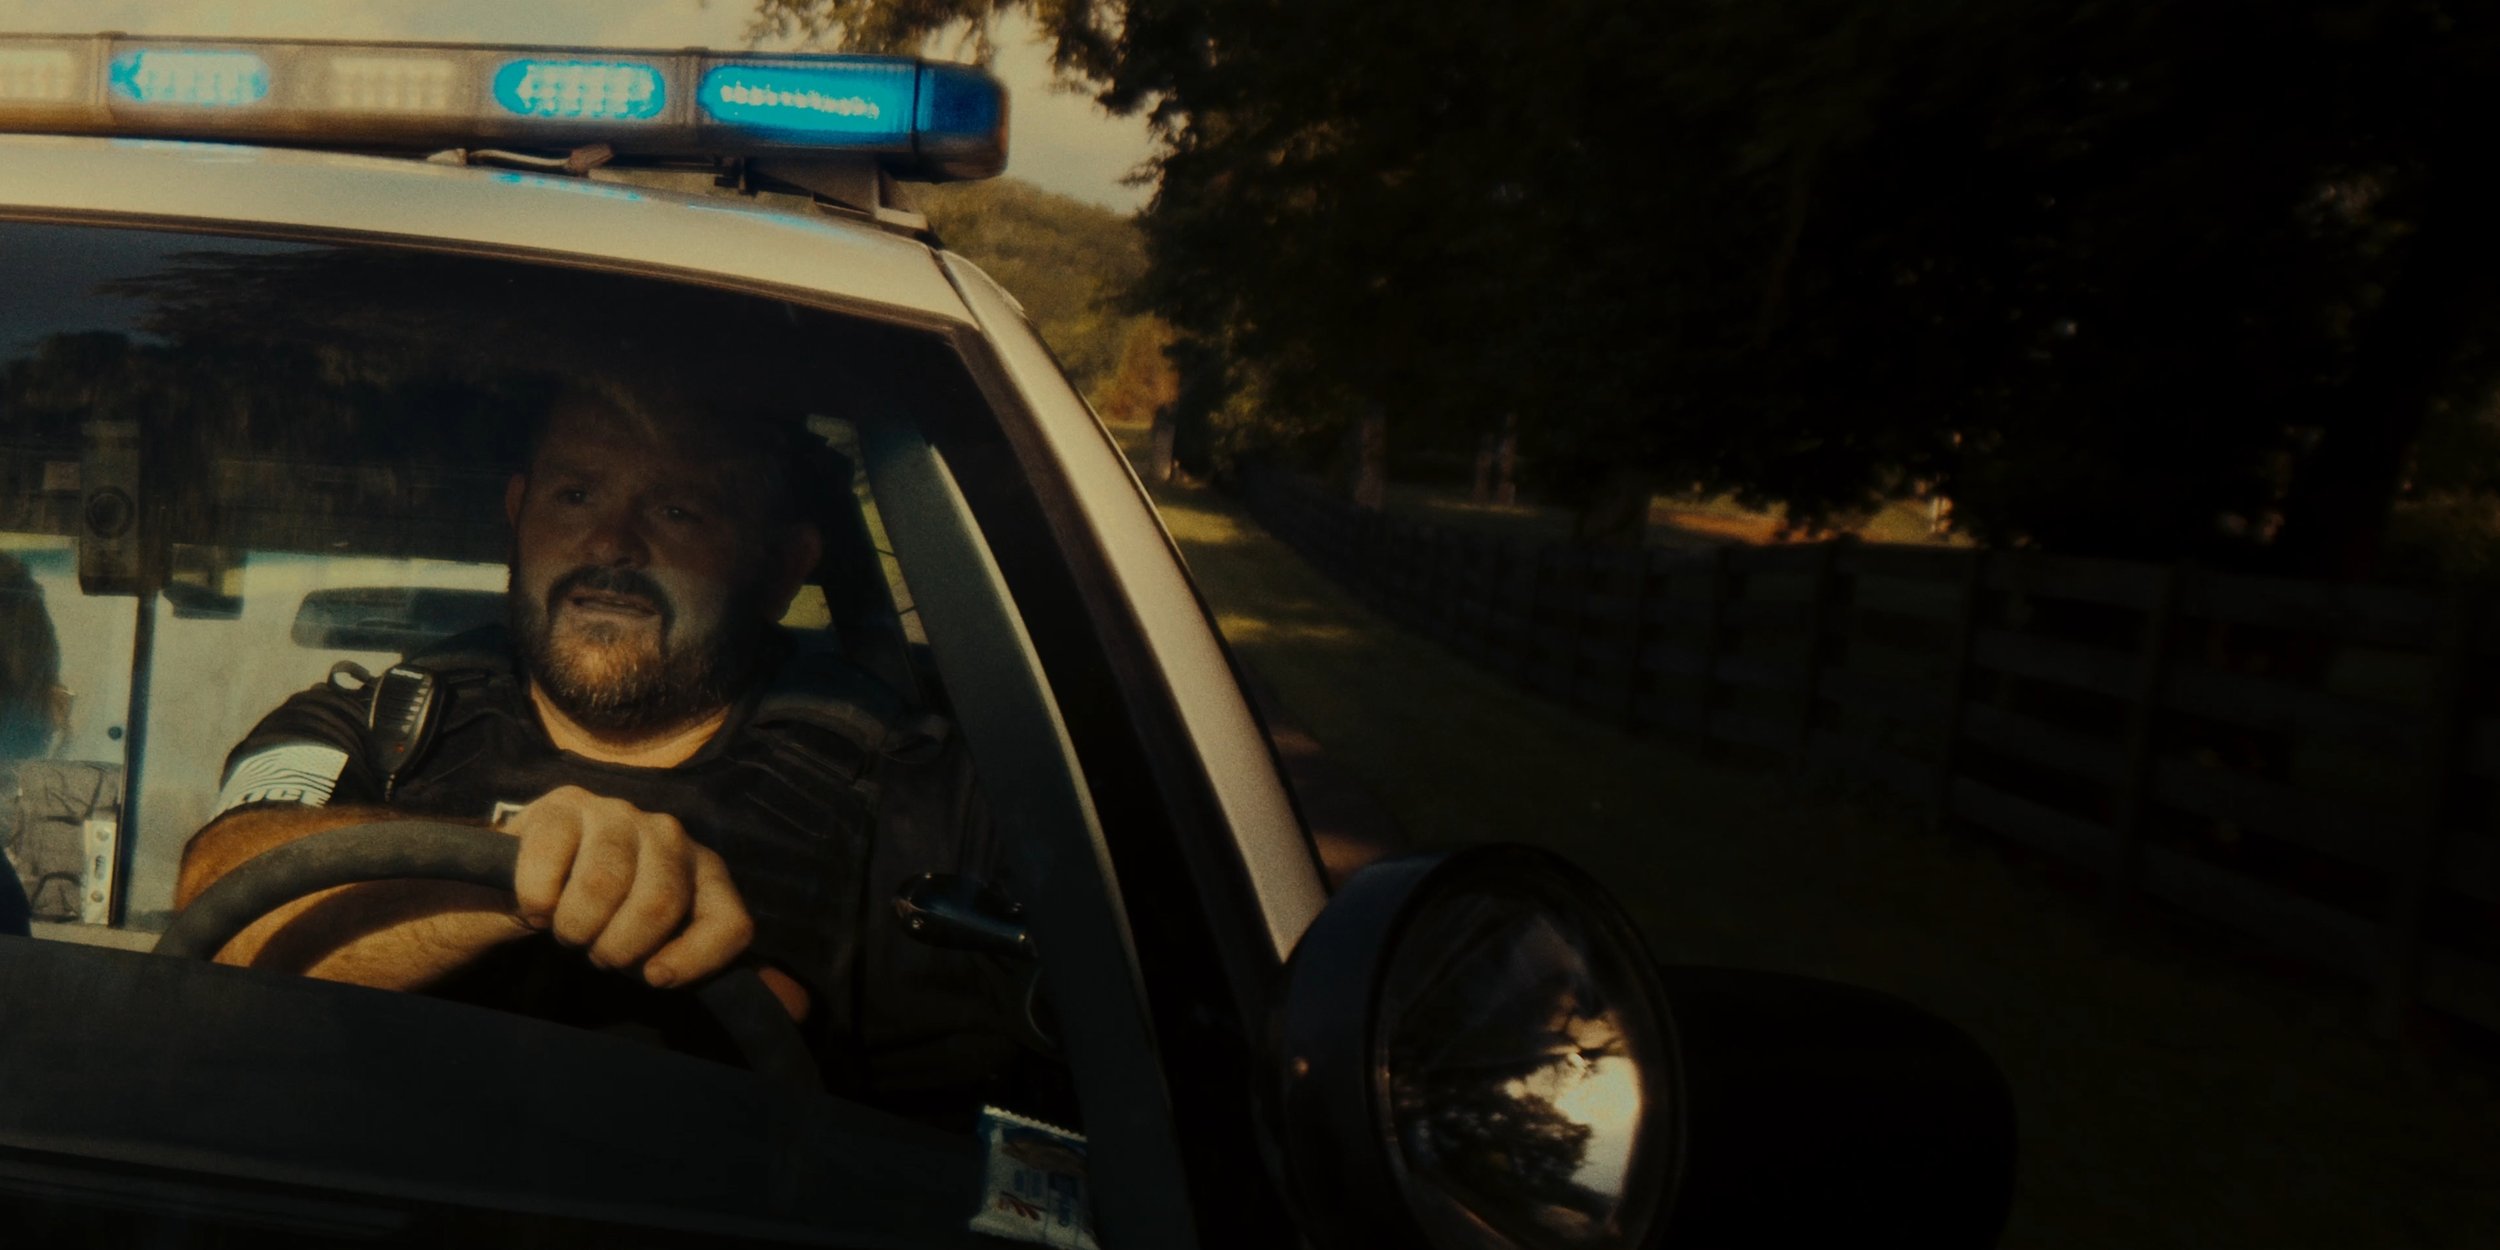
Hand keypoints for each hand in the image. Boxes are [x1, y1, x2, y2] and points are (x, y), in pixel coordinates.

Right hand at [504, 785, 753, 988]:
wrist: (534, 883)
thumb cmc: (608, 919)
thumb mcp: (664, 948)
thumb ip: (720, 969)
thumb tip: (801, 1009)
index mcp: (705, 870)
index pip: (730, 921)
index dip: (694, 960)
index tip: (655, 978)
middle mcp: (669, 833)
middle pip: (661, 902)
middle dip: (620, 947)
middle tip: (598, 951)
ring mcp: (615, 812)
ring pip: (603, 885)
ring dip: (575, 927)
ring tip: (569, 928)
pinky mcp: (562, 806)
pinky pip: (550, 869)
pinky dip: (537, 903)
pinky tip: (538, 904)